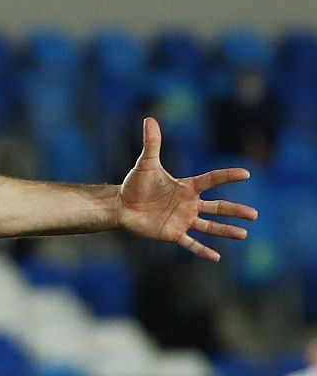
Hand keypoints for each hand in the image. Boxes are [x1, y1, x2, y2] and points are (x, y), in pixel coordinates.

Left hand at [118, 117, 254, 261]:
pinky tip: (217, 257)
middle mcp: (189, 204)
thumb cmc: (135, 184)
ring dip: (225, 230)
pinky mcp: (172, 233)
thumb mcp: (145, 164)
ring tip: (244, 234)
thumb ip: (152, 143)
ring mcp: (182, 220)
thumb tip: (149, 118)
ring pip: (209, 226)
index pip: (212, 180)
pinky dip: (202, 250)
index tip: (245, 173)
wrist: (121, 205)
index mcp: (187, 187)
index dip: (227, 176)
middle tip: (254, 214)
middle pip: (217, 207)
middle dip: (235, 211)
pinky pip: (190, 243)